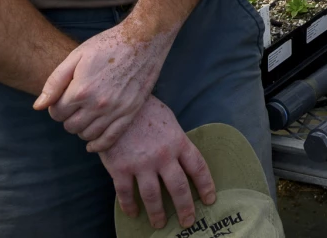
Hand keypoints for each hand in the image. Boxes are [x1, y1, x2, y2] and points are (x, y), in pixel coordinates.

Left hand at [34, 17, 177, 151]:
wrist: (144, 39)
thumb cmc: (108, 44)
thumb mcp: (76, 56)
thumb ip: (54, 82)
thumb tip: (38, 106)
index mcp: (81, 90)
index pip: (56, 113)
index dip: (56, 106)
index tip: (63, 98)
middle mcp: (97, 104)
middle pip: (70, 126)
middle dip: (68, 117)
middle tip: (75, 106)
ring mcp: (116, 110)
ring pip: (88, 135)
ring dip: (82, 128)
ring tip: (85, 115)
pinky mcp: (131, 112)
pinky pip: (110, 139)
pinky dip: (98, 145)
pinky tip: (92, 143)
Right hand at [99, 96, 216, 229]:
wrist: (116, 103)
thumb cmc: (145, 110)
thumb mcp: (169, 121)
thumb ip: (176, 141)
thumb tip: (183, 159)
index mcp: (178, 142)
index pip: (198, 168)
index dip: (206, 186)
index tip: (210, 200)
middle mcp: (163, 156)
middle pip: (179, 188)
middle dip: (185, 208)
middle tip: (188, 222)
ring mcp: (141, 163)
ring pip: (153, 196)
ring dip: (158, 213)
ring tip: (160, 224)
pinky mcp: (120, 168)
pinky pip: (126, 194)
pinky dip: (129, 206)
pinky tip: (133, 213)